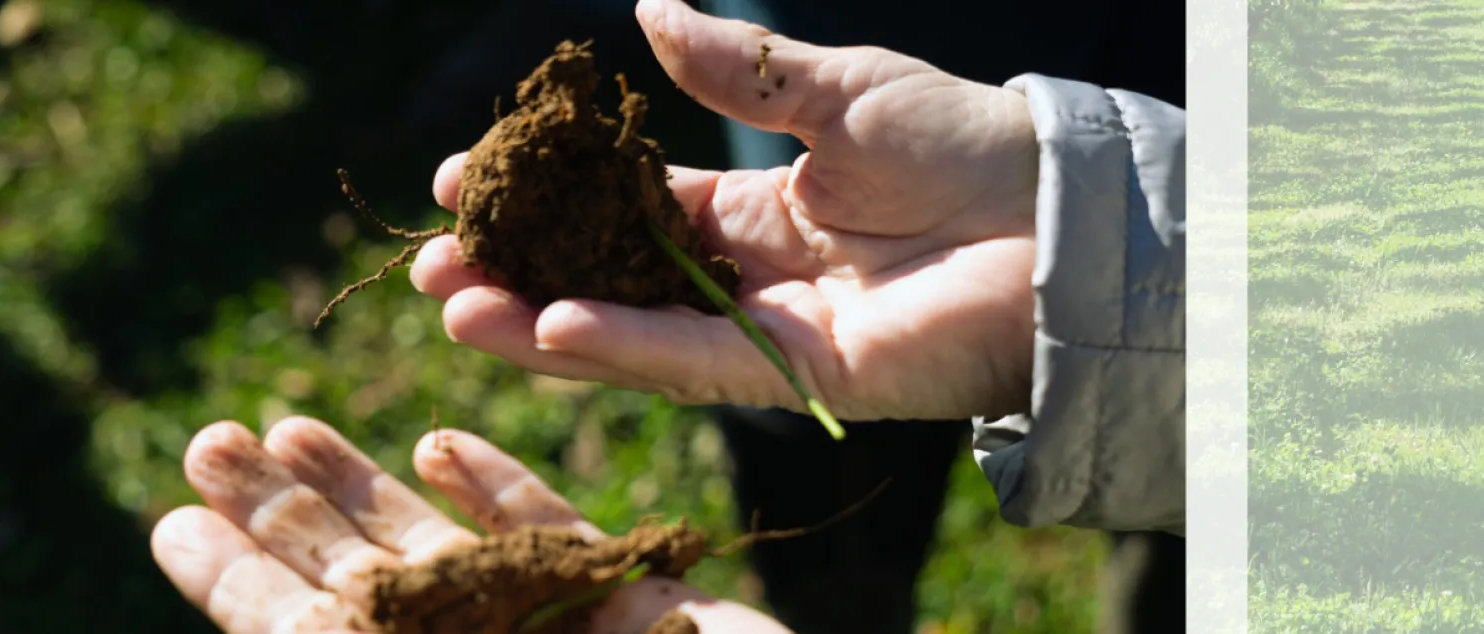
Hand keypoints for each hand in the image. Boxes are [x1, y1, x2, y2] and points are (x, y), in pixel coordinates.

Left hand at [149, 417, 790, 632]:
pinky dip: (499, 491)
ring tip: (288, 428)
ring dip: (364, 486)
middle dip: (280, 514)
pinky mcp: (640, 607)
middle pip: (357, 584)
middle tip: (210, 442)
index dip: (234, 585)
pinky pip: (557, 540)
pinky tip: (442, 443)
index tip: (170, 523)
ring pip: (442, 549)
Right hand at [411, 0, 1041, 421]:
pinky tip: (545, 326)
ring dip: (537, 321)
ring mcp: (763, 328)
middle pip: (605, 277)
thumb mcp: (836, 87)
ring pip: (629, 329)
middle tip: (428, 263)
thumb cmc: (962, 143)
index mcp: (753, 207)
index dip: (548, 197)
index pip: (624, 205)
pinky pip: (690, 359)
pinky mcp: (796, 373)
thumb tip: (645, 9)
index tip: (465, 178)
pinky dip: (618, 345)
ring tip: (450, 304)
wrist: (1055, 222)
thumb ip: (737, 72)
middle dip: (517, 273)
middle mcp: (744, 274)